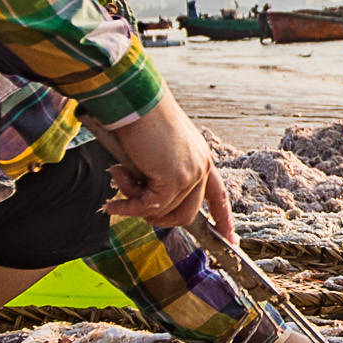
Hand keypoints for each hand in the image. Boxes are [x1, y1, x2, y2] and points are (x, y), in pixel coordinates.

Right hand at [101, 100, 229, 238]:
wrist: (136, 101)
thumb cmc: (141, 120)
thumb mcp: (158, 152)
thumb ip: (160, 177)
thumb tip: (148, 206)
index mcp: (202, 159)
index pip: (218, 196)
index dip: (223, 220)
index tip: (229, 241)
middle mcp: (202, 167)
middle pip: (187, 214)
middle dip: (157, 217)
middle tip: (130, 203)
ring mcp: (191, 174)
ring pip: (165, 212)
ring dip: (136, 206)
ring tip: (119, 180)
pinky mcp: (174, 179)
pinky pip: (149, 207)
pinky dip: (128, 208)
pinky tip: (113, 204)